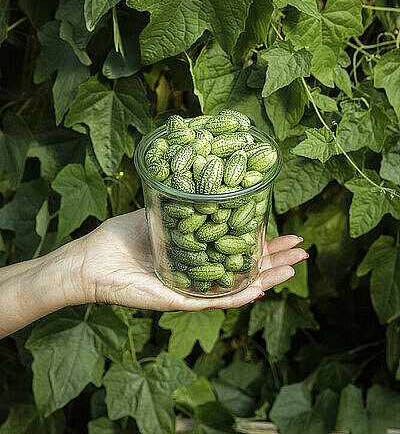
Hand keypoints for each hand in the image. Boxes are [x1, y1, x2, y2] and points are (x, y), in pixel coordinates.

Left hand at [80, 209, 306, 310]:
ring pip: (238, 286)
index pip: (236, 247)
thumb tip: (210, 185)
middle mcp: (199, 273)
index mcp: (197, 253)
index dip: (263, 241)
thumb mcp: (159, 214)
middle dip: (275, 260)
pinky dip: (238, 295)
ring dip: (268, 278)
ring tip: (294, 268)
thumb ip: (184, 206)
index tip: (285, 231)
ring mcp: (193, 288)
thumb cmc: (121, 236)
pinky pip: (214, 300)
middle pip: (245, 268)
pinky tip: (260, 288)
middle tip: (303, 252)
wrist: (92, 259)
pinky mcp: (179, 300)